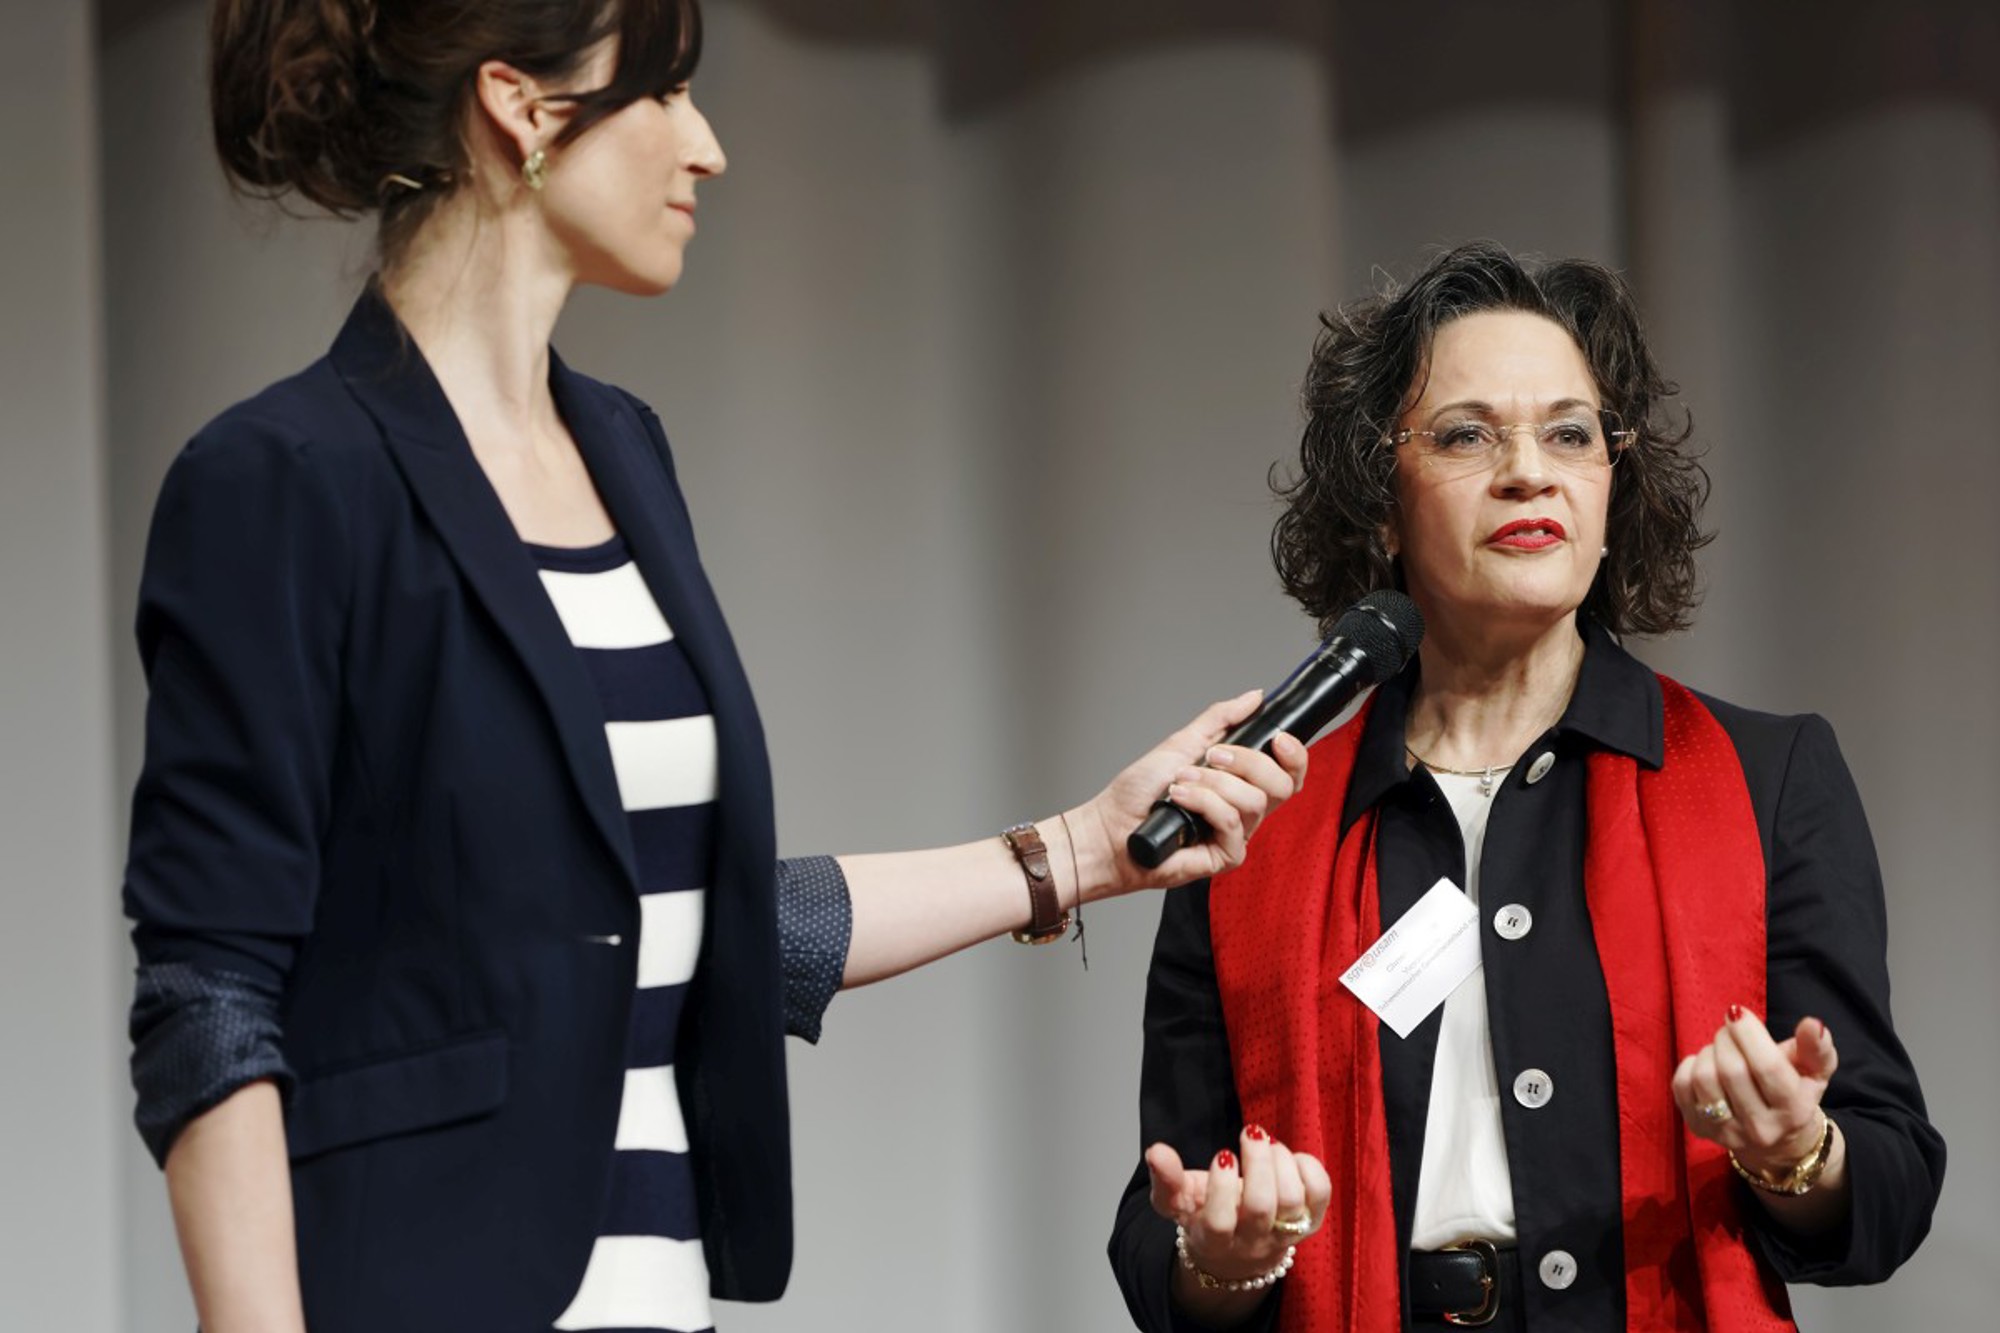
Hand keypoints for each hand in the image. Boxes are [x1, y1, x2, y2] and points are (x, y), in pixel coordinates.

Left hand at [1073, 690, 1308, 898]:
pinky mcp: (1225, 856)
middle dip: (1247, 762)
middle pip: (1281, 785)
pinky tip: (1179, 800)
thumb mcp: (1183, 742)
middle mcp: (1244, 810)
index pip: (1289, 773)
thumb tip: (1254, 697)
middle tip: (1211, 757)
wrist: (1110, 824)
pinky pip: (1231, 823)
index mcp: (1242, 784)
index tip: (1278, 738)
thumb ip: (1222, 719)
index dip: (1295, 755)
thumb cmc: (1139, 791)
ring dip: (1212, 783)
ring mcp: (1237, 834)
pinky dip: (1203, 803)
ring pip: (1254, 801)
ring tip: (1180, 782)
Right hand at [1147, 1127, 1330, 1284]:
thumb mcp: (1178, 1203)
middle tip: (1250, 1133)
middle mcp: (1252, 1242)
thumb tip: (1155, 1151)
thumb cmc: (1205, 1217)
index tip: (1222, 1155)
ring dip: (1281, 1162)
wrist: (1239, 1254)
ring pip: (1292, 1202)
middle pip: (1261, 1207)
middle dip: (1258, 1164)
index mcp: (1214, 1240)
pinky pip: (1320, 1196)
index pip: (1219, 1222)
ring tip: (1266, 1143)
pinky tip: (1290, 1156)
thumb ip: (1166, 1180)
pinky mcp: (1311, 1221)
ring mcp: (1284, 1234)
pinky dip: (1310, 1168)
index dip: (1221, 1187)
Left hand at [1672, 1008, 1837, 1175]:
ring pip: (1704, 1078)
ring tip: (1721, 1049)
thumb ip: (1816, 1048)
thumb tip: (1812, 1024)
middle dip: (1726, 1038)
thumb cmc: (1796, 1093)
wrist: (1777, 1140)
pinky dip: (1690, 1065)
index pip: (1767, 1067)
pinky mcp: (1698, 1129)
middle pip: (1732, 1070)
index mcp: (1794, 1111)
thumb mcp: (1816, 1072)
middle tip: (1731, 1029)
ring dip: (1709, 1051)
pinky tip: (1706, 1064)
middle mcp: (1761, 1128)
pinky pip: (1681, 1086)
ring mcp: (1727, 1132)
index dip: (1748, 1033)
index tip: (1738, 1012)